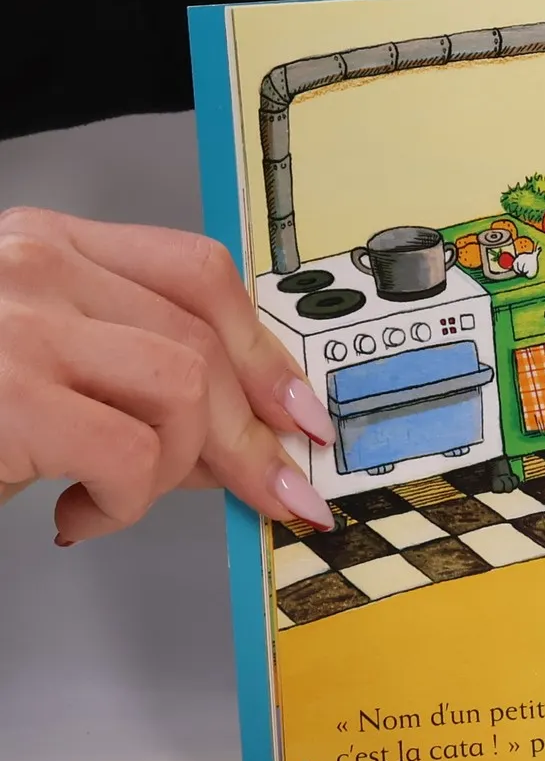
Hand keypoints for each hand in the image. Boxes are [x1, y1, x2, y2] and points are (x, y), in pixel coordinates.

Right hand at [0, 209, 334, 543]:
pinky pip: (132, 452)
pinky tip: (76, 514)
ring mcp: (18, 324)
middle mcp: (33, 266)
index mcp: (46, 246)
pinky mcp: (7, 392)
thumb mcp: (38, 365)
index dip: (264, 352)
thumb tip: (245, 435)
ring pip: (183, 391)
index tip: (300, 414)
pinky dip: (126, 502)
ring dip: (172, 470)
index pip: (197, 275)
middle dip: (248, 435)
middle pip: (204, 341)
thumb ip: (127, 374)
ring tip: (115, 497)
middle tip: (262, 492)